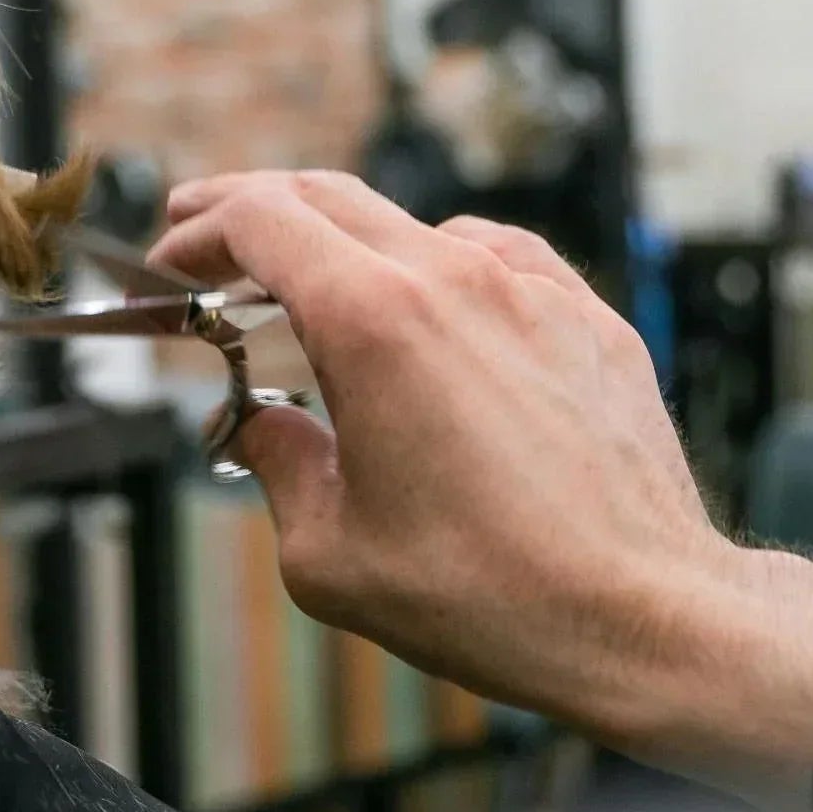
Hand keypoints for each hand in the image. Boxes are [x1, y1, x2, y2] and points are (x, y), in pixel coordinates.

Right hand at [150, 172, 812, 811]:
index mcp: (374, 321)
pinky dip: (438, 272)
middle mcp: (456, 278)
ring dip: (348, 248)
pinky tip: (429, 316)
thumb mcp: (328, 554)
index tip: (171, 262)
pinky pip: (496, 263)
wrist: (641, 615)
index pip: (263, 219)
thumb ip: (276, 464)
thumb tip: (259, 424)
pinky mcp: (588, 321)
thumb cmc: (488, 595)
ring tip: (315, 297)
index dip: (199, 231)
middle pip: (329, 196)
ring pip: (415, 227)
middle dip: (252, 212)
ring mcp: (533, 291)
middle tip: (207, 241)